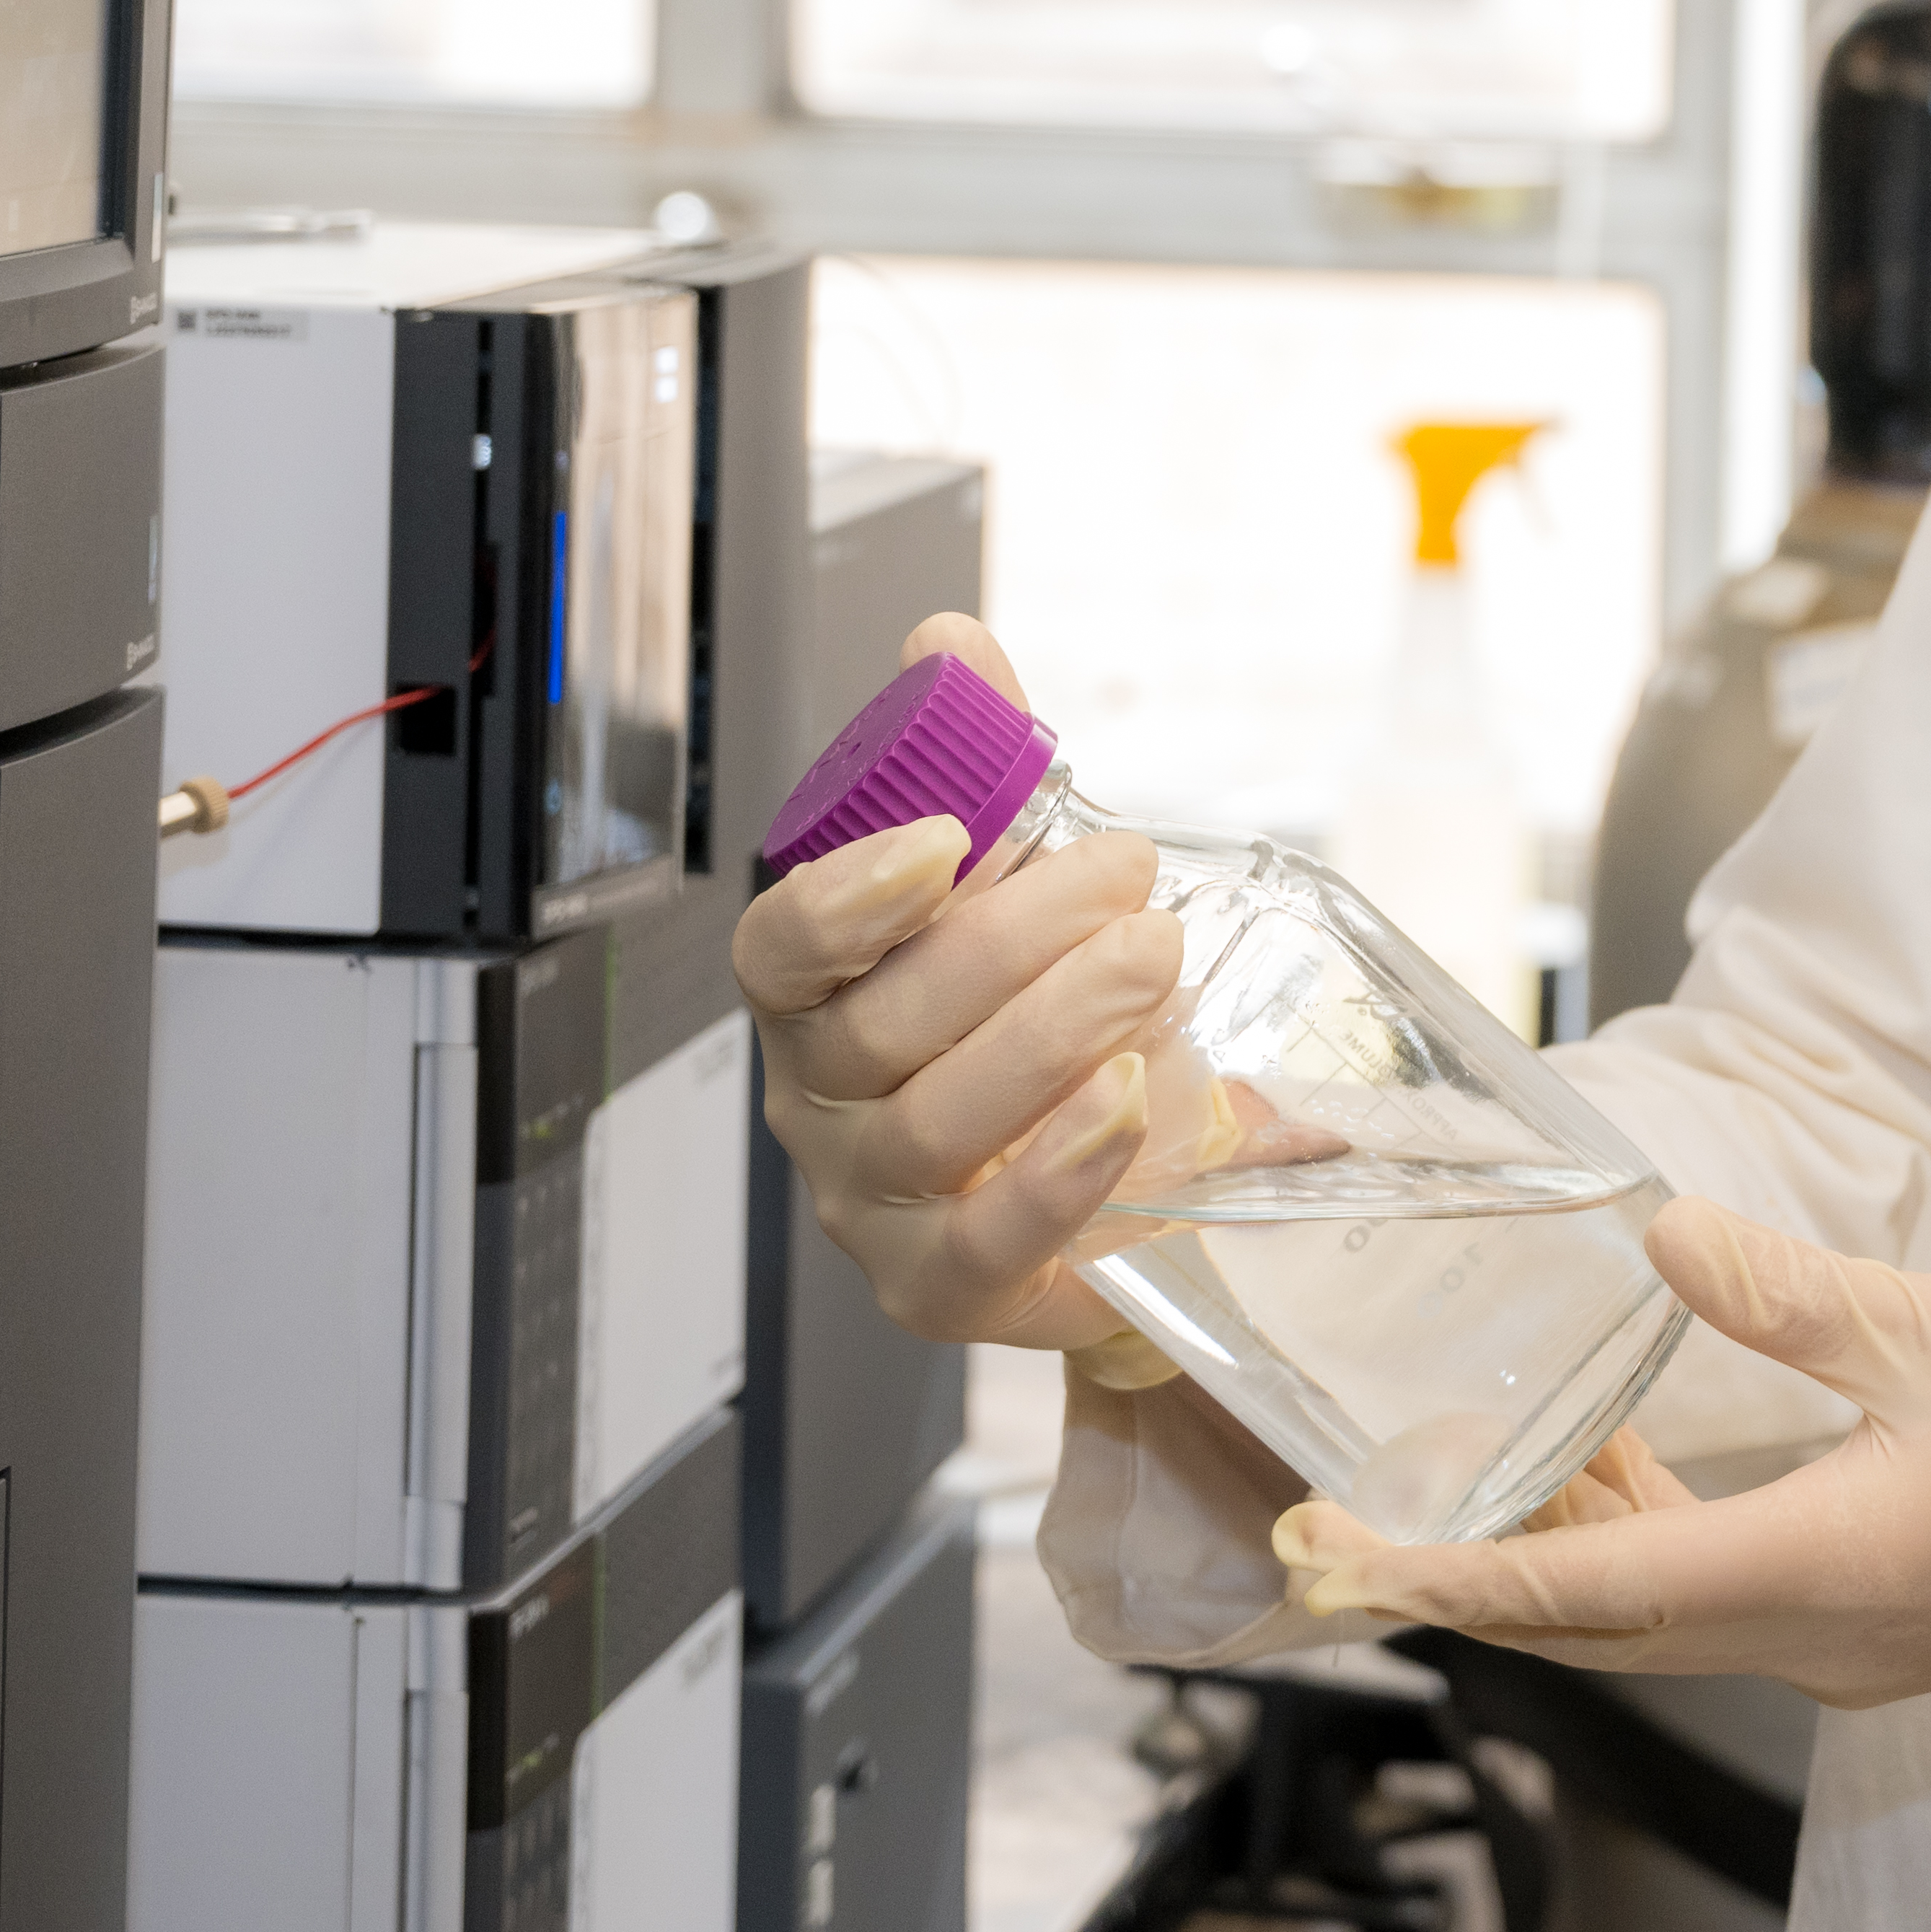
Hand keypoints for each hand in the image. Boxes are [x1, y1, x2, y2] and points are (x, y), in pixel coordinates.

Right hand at [730, 613, 1190, 1366]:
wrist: (1107, 1167)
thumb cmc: (1028, 1013)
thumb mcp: (1009, 885)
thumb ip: (978, 759)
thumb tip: (947, 644)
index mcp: (813, 999)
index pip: (779, 951)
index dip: (847, 896)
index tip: (944, 837)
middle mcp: (820, 1104)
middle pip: (886, 1027)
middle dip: (1016, 941)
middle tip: (1126, 880)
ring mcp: (873, 1206)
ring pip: (936, 1123)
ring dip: (1054, 1033)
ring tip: (1151, 961)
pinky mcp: (945, 1287)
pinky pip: (986, 1241)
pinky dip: (1060, 1169)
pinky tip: (1126, 1101)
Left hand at [1265, 1197, 1930, 1708]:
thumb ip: (1789, 1293)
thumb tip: (1660, 1232)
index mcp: (1819, 1565)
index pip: (1589, 1587)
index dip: (1452, 1571)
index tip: (1342, 1558)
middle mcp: (1809, 1633)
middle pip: (1589, 1626)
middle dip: (1458, 1576)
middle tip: (1340, 1529)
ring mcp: (1838, 1642)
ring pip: (1645, 1618)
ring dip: (1549, 1554)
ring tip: (1457, 1465)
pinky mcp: (1868, 1624)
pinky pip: (1708, 1601)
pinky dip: (1632, 1548)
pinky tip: (1603, 1465)